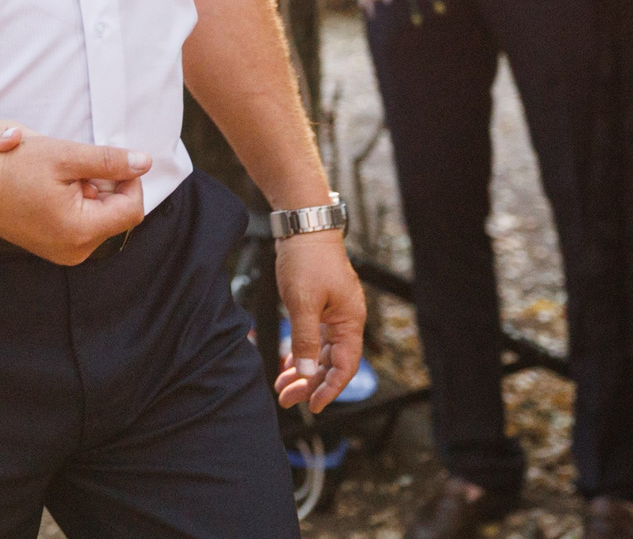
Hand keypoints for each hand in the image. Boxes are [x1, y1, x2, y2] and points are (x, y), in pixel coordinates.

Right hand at [0, 135, 151, 263]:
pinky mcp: (53, 248)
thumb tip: (144, 163)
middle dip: (107, 187)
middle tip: (78, 167)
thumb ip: (109, 161)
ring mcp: (62, 253)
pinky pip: (81, 225)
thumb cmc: (13, 168)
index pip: (132, 209)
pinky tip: (55, 188)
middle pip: (117, 215)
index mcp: (81, 232)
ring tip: (63, 177)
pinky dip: (77, 204)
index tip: (111, 160)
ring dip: (91, 193)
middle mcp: (75, 251)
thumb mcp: (66, 156)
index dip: (130, 180)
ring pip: (100, 219)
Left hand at [272, 232, 365, 410]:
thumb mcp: (303, 301)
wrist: (303, 225)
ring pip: (321, 352)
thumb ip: (306, 339)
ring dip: (303, 370)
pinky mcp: (320, 306)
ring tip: (283, 387)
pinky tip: (289, 363)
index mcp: (350, 321)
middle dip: (310, 383)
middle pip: (331, 363)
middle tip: (286, 399)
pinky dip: (302, 352)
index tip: (313, 406)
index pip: (345, 366)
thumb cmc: (307, 258)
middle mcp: (346, 320)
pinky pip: (314, 338)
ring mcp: (334, 313)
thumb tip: (308, 373)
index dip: (330, 389)